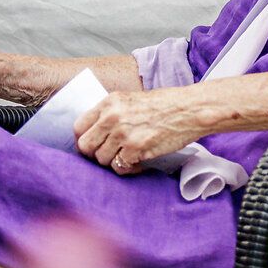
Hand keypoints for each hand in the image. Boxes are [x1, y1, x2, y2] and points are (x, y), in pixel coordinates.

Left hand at [73, 87, 210, 173]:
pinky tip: (138, 160)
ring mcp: (123, 134)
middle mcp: (112, 117)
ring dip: (113, 161)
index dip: (84, 139)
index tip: (93, 144)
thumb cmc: (162, 105)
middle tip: (108, 154)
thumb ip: (109, 114)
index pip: (78, 127)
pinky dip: (128, 167)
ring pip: (102, 159)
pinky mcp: (137, 148)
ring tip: (127, 155)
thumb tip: (92, 134)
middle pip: (85, 146)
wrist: (188, 110)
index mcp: (108, 103)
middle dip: (95, 153)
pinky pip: (120, 167)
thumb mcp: (129, 100)